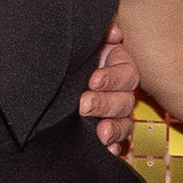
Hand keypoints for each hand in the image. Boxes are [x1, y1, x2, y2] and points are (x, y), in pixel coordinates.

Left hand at [82, 24, 142, 154]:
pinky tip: (108, 150)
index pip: (125, 74)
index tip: (93, 81)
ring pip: (123, 123)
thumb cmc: (74, 52)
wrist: (57, 71)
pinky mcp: (106, 130)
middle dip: (105, 104)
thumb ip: (102, 33)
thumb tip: (113, 32)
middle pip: (124, 101)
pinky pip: (116, 141)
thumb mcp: (86, 39)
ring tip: (101, 133)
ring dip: (113, 128)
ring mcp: (115, 113)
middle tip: (84, 105)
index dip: (112, 78)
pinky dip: (113, 147)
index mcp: (119, 66)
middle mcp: (120, 91)